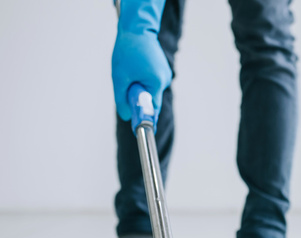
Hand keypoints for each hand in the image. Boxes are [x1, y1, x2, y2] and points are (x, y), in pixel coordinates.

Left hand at [111, 0, 170, 123]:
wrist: (137, 28)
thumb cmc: (127, 50)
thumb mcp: (119, 77)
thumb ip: (122, 99)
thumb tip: (127, 116)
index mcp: (156, 82)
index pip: (152, 109)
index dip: (145, 119)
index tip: (142, 130)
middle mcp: (164, 80)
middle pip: (151, 99)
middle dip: (138, 97)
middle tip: (126, 85)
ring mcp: (164, 74)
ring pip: (150, 90)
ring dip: (139, 87)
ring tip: (130, 71)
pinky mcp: (162, 70)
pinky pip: (151, 82)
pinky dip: (143, 80)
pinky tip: (136, 68)